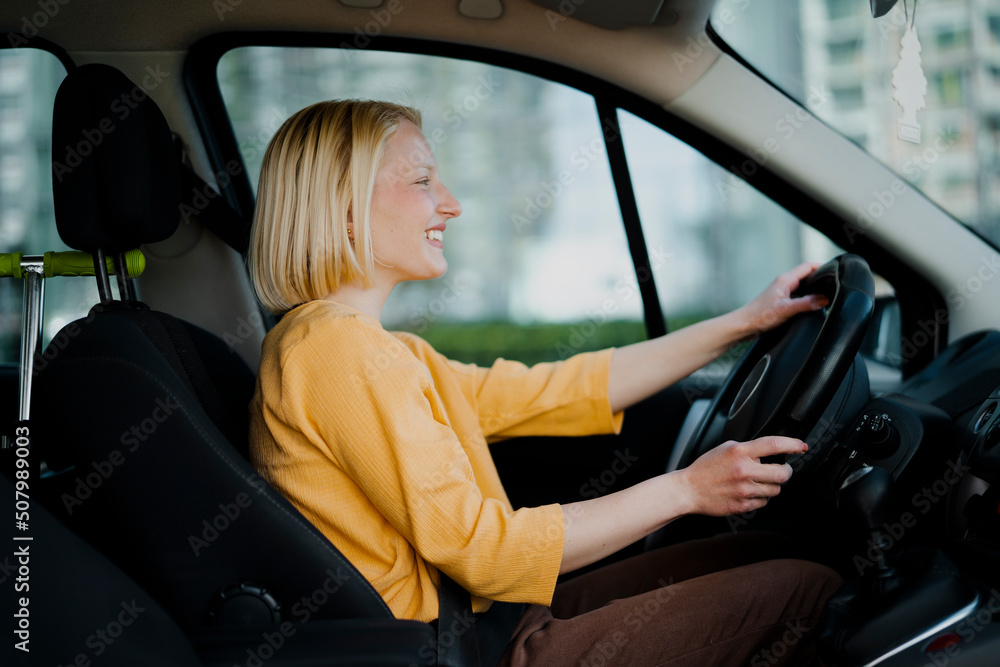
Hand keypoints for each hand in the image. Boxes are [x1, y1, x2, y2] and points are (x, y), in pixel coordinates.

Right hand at [676, 436, 806, 516]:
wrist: (690, 489)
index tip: (801, 446)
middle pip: (783, 473)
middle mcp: (744, 470)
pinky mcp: (743, 505)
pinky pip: (763, 502)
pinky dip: (760, 497)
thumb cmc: (706, 468)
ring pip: (776, 490)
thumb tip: (770, 453)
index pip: (774, 445)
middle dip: (785, 471)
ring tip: (757, 482)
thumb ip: (748, 449)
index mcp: (740, 452)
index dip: (792, 444)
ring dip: (771, 485)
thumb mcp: (726, 448)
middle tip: (781, 469)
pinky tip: (747, 491)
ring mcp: (744, 490)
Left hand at [733, 262, 828, 337]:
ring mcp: (781, 292)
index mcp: (785, 280)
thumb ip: (806, 304)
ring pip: (802, 286)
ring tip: (826, 295)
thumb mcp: (786, 310)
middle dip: (821, 278)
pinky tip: (811, 306)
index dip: (823, 267)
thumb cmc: (759, 316)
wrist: (743, 325)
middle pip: (807, 275)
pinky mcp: (779, 301)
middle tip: (835, 285)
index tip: (836, 272)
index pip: (808, 266)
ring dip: (813, 289)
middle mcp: (783, 283)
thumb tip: (824, 299)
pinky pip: (797, 295)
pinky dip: (806, 298)